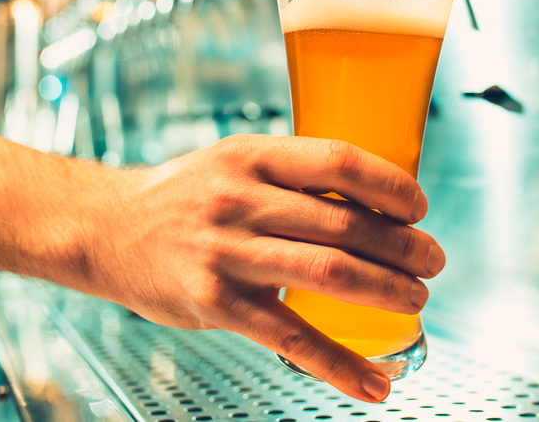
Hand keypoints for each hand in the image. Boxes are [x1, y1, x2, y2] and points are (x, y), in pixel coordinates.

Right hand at [89, 134, 445, 402]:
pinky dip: (340, 365)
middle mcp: (240, 198)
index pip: (339, 162)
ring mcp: (227, 252)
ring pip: (330, 274)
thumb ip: (292, 176)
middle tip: (433, 261)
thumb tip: (372, 201)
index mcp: (252, 154)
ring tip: (417, 300)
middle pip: (345, 224)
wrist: (106, 227)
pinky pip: (291, 339)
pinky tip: (374, 383)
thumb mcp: (234, 160)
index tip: (419, 206)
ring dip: (388, 292)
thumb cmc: (185, 193)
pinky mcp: (215, 304)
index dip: (391, 185)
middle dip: (404, 247)